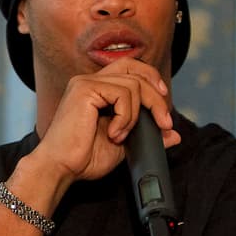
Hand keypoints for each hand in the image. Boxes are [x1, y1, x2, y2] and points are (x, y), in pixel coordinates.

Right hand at [30, 59, 179, 195]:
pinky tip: (114, 133)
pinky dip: (126, 117)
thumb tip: (174, 134)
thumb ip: (148, 135)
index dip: (151, 80)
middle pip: (135, 69)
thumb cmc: (83, 157)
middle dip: (156, 96)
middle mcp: (89, 81)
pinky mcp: (85, 90)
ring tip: (123, 136)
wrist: (61, 167)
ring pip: (133, 84)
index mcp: (95, 89)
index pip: (130, 69)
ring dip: (138, 114)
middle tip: (164, 123)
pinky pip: (122, 94)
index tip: (163, 105)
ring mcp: (85, 83)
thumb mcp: (124, 145)